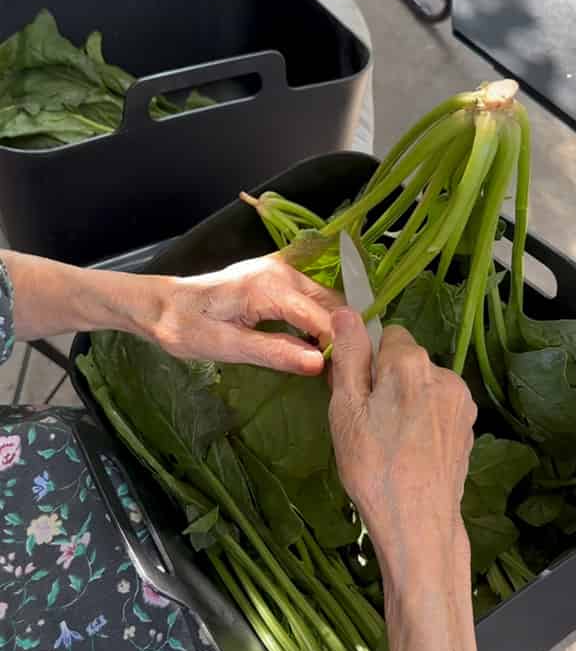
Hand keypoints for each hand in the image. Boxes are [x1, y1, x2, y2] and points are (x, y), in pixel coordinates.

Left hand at [143, 255, 342, 374]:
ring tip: (329, 365)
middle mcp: (281, 272)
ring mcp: (280, 271)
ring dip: (332, 330)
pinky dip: (319, 322)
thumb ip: (275, 353)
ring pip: (326, 302)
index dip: (338, 349)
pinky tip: (314, 346)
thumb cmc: (186, 327)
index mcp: (270, 287)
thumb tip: (319, 364)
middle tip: (339, 375)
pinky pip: (311, 299)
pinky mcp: (276, 278)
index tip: (341, 379)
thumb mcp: (228, 347)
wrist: (160, 305)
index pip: (324, 319)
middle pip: (332, 306)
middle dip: (340, 338)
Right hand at [327, 311, 476, 586]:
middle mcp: (445, 375)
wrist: (419, 523)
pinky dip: (425, 424)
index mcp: (412, 363)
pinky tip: (413, 454)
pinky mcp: (469, 430)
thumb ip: (349, 356)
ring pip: (426, 388)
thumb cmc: (374, 469)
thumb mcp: (346, 410)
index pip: (388, 335)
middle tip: (370, 424)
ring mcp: (461, 404)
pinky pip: (440, 412)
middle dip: (389, 382)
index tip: (358, 392)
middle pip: (409, 363)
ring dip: (409, 404)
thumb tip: (347, 312)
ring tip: (392, 444)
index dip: (369, 361)